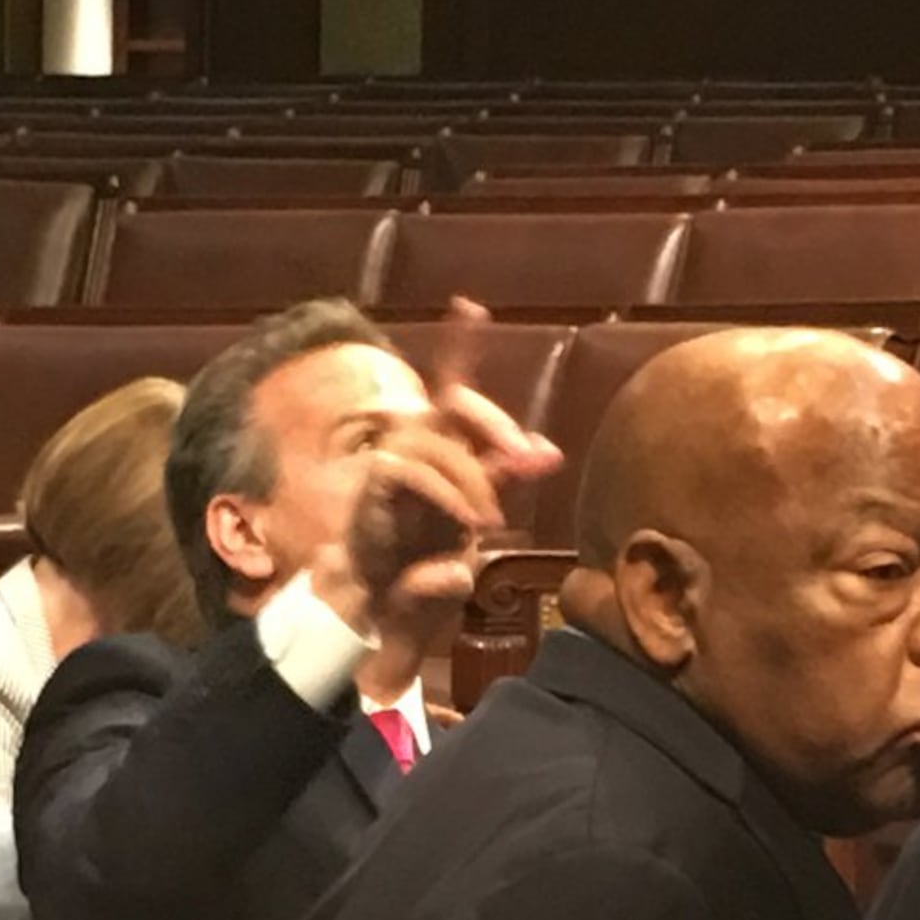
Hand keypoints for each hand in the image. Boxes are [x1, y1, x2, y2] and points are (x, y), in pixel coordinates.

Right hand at [311, 303, 562, 642]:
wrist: (384, 614)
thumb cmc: (426, 567)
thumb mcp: (476, 517)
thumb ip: (502, 480)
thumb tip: (548, 450)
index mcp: (435, 449)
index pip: (451, 391)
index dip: (460, 345)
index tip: (471, 306)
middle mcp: (408, 448)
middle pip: (448, 404)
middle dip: (492, 424)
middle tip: (527, 459)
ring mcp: (386, 468)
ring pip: (432, 439)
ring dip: (471, 475)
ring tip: (490, 521)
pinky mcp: (370, 494)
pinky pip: (407, 471)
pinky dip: (444, 492)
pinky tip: (468, 521)